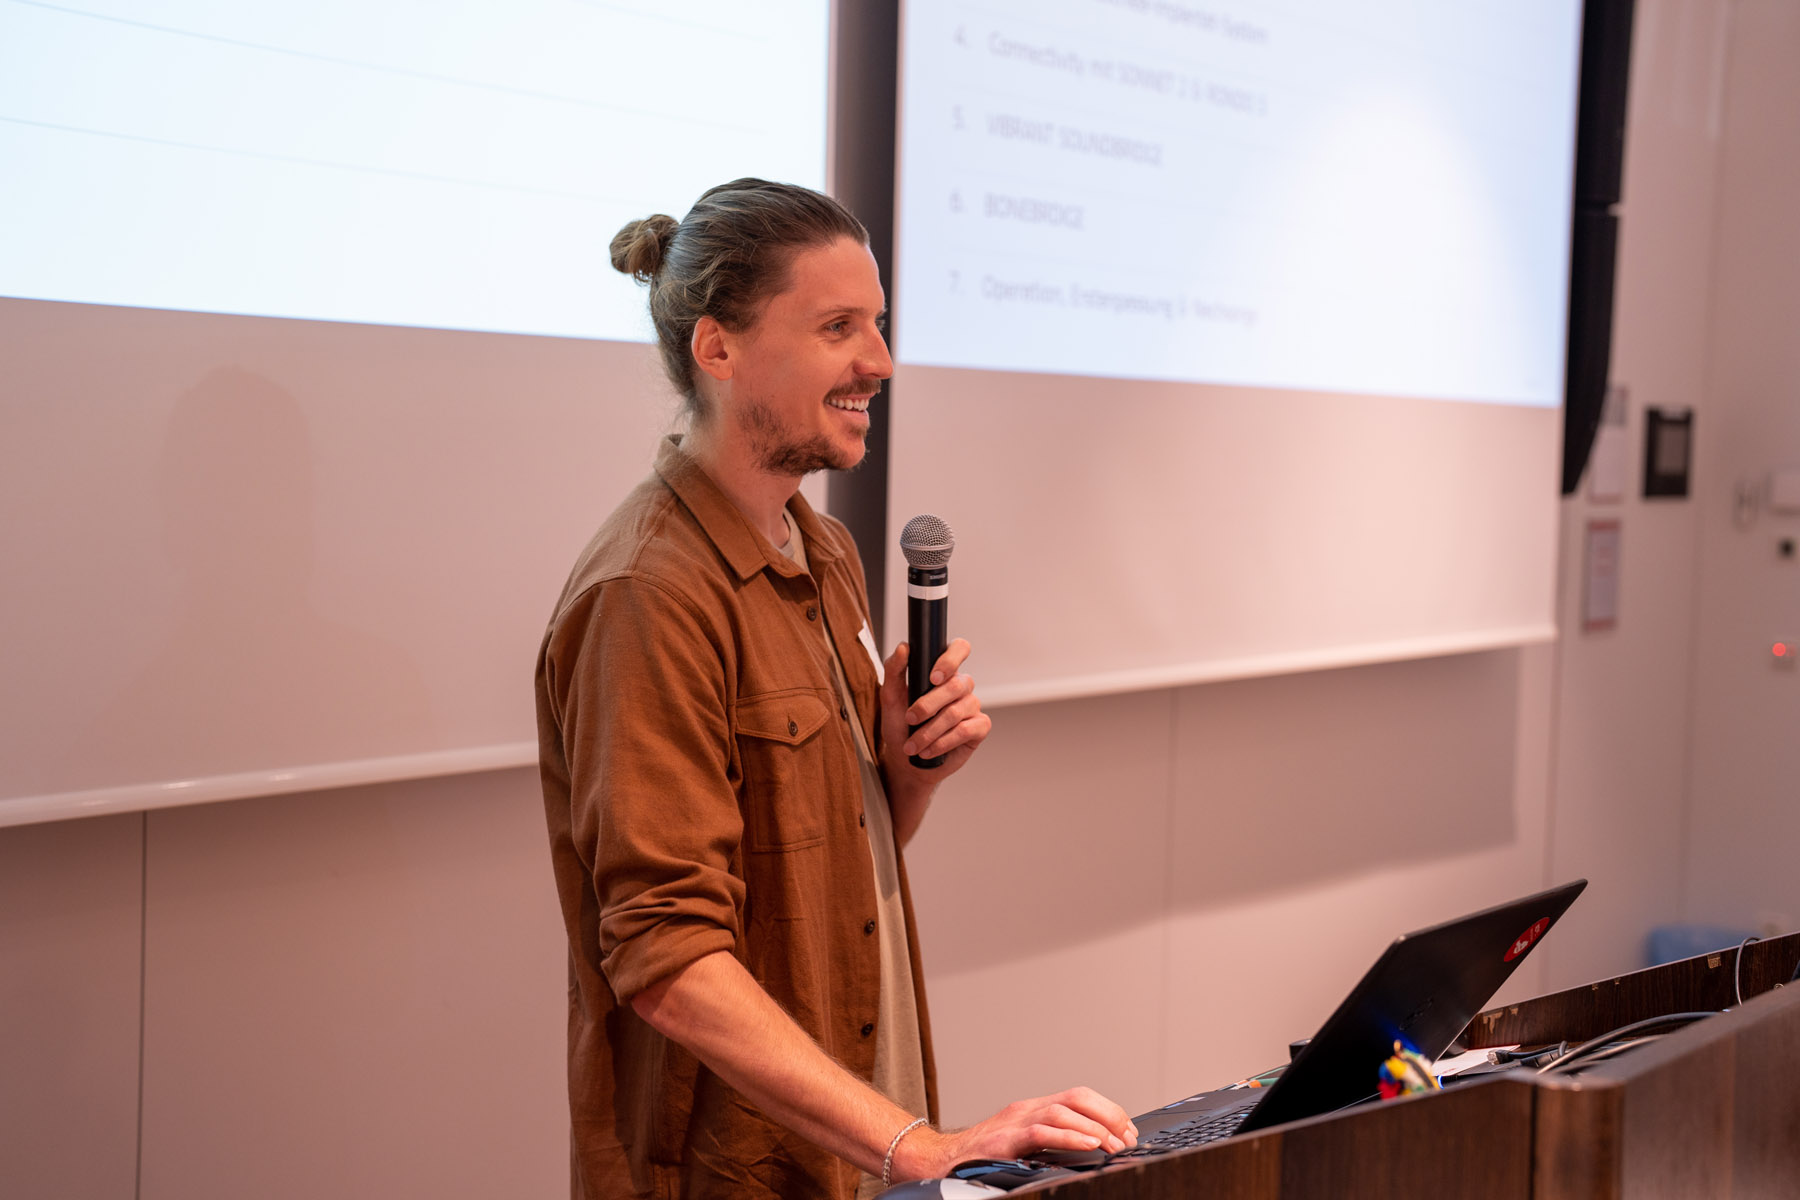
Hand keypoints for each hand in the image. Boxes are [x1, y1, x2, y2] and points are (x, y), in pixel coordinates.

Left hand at [878, 639, 991, 786]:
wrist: (906, 760)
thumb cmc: (900, 726)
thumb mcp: (890, 698)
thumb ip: (894, 670)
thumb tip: (904, 647)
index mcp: (943, 672)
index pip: (960, 649)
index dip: (951, 660)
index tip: (933, 678)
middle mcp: (961, 686)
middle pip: (955, 685)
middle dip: (928, 706)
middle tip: (910, 719)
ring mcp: (972, 706)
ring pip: (956, 712)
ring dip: (930, 731)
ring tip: (913, 744)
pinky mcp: (979, 728)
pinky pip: (965, 731)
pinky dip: (942, 742)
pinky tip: (929, 750)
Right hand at [890, 1087, 1138, 1179]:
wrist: (938, 1163)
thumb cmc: (980, 1159)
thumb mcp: (1022, 1147)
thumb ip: (1049, 1144)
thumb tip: (1090, 1152)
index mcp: (1033, 1109)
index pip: (1079, 1096)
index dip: (1108, 1111)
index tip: (1128, 1132)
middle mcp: (1026, 1109)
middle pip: (1077, 1096)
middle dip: (1109, 1114)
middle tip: (1128, 1139)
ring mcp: (1014, 1121)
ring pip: (1063, 1111)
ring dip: (1095, 1128)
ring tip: (1114, 1145)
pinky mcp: (1004, 1140)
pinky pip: (1042, 1132)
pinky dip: (1069, 1138)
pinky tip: (1089, 1147)